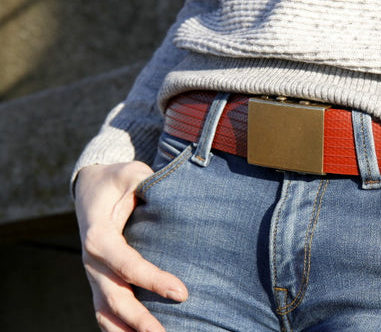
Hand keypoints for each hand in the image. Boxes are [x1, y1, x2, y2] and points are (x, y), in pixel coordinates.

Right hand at [75, 161, 188, 331]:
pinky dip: (119, 329)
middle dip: (139, 319)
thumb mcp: (131, 173)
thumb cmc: (115, 180)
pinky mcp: (100, 281)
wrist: (90, 187)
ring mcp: (94, 274)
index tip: (181, 293)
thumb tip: (172, 192)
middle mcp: (92, 260)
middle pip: (113, 297)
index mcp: (98, 235)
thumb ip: (148, 182)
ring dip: (126, 331)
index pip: (125, 263)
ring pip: (104, 312)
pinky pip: (106, 311)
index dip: (152, 280)